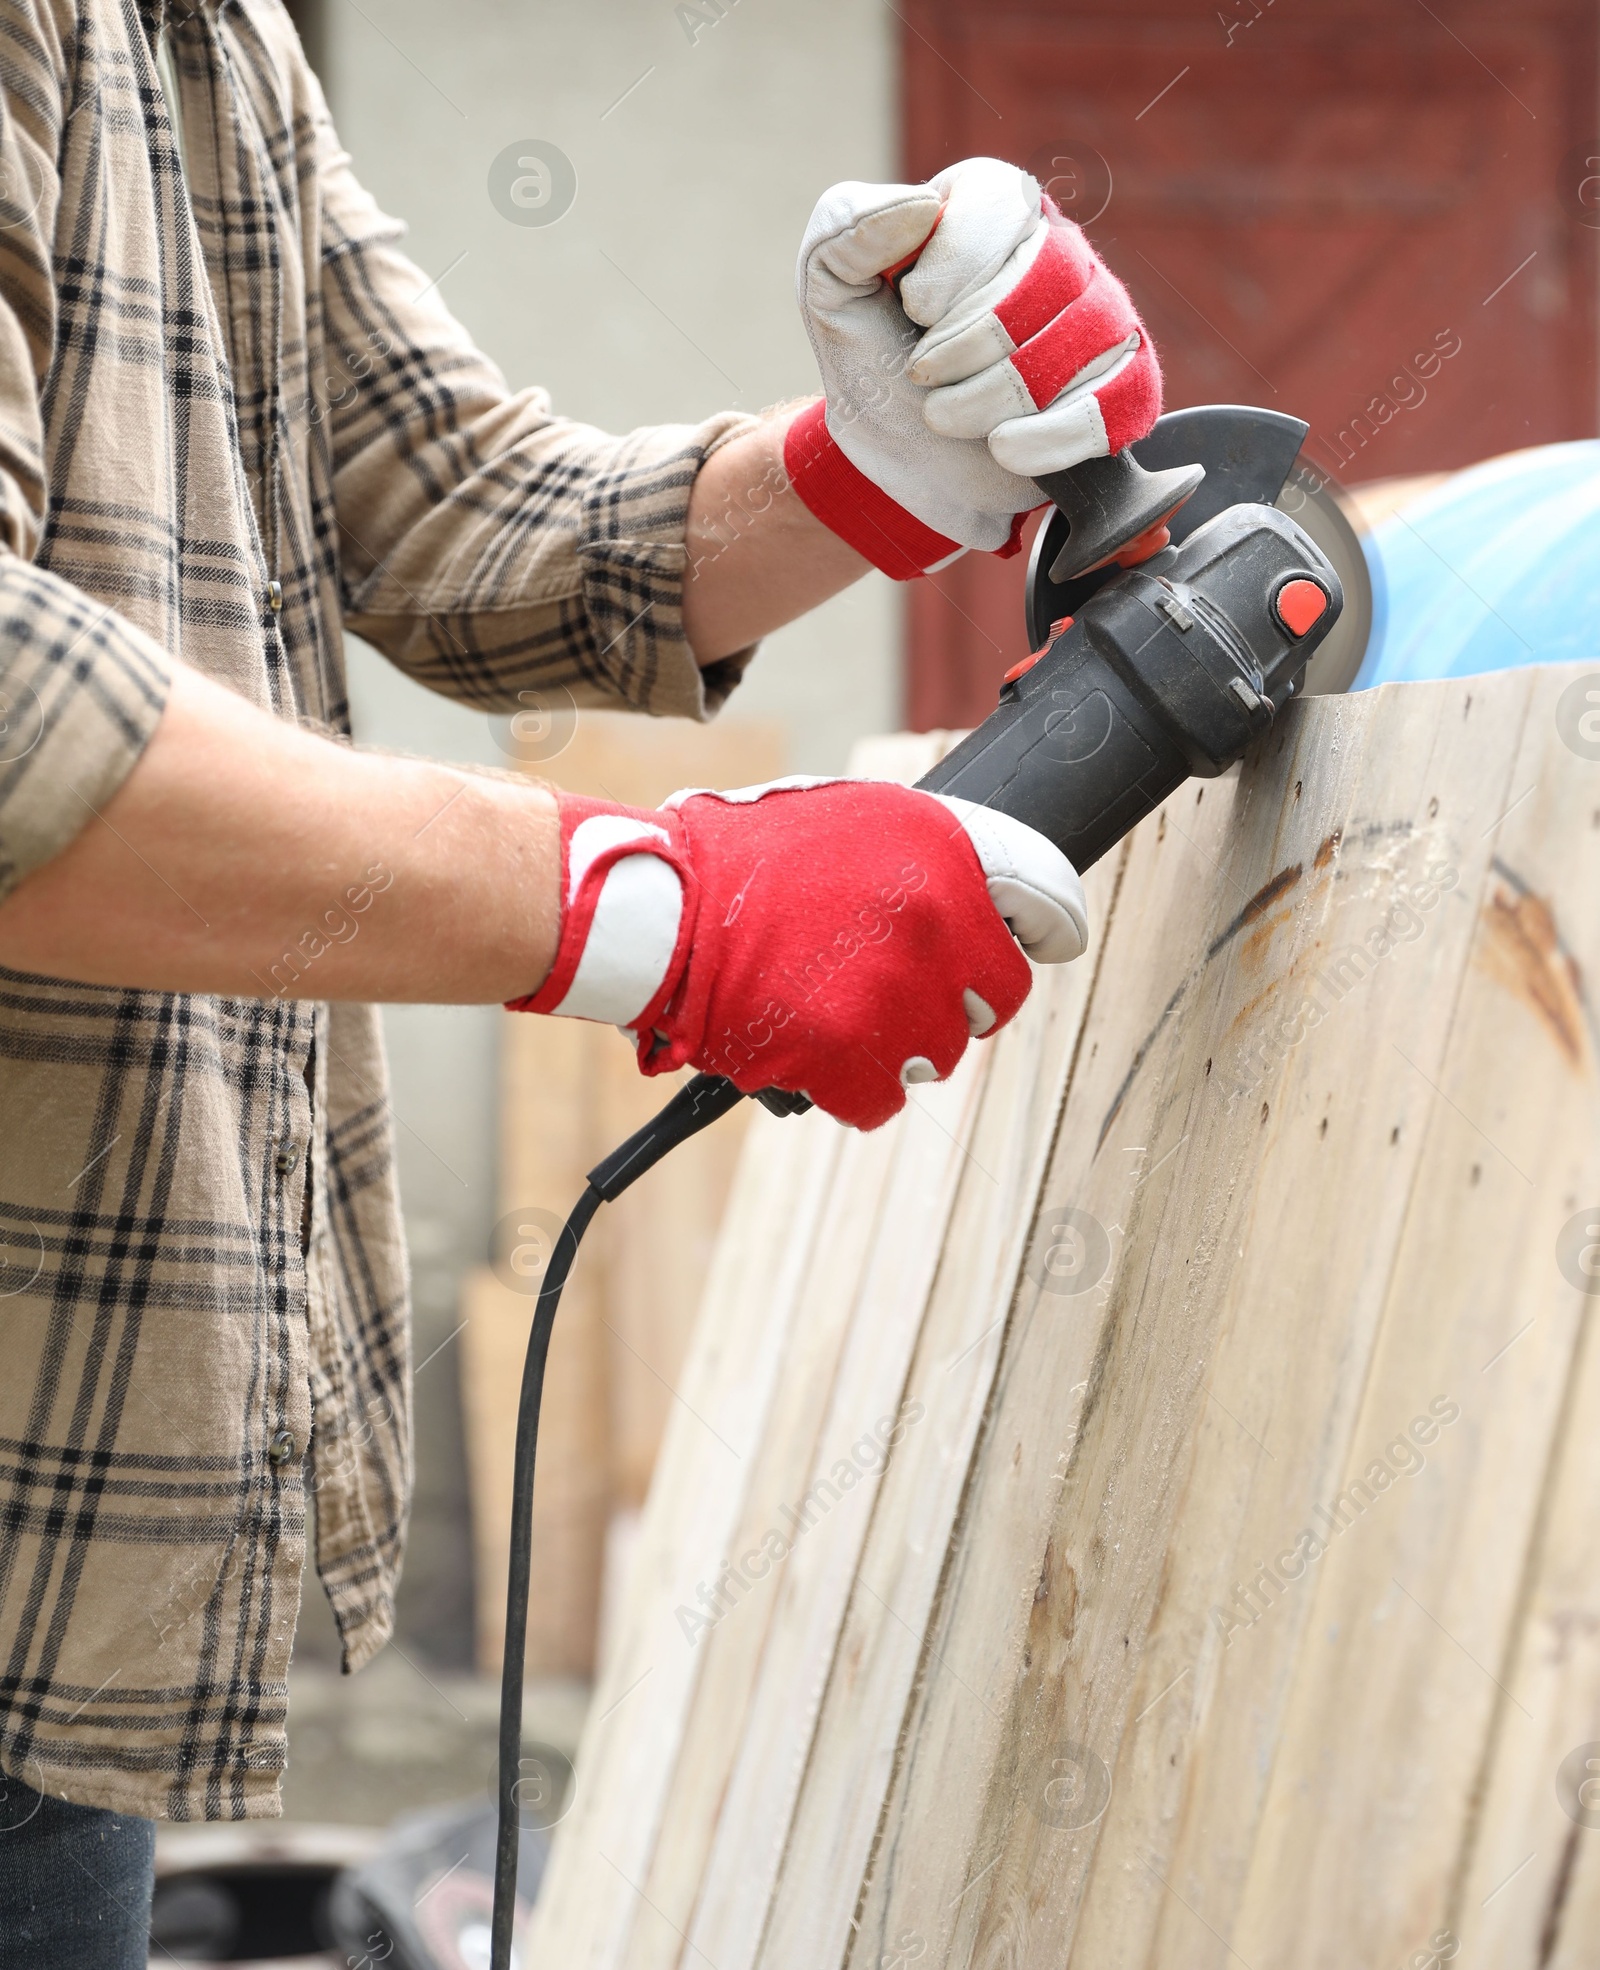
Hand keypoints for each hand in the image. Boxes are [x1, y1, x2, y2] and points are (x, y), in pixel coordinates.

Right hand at [508, 777, 1086, 1129]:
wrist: (656, 909)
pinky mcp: (848, 1056)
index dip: (1051, 928)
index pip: (1048, 901)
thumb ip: (918, 853)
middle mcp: (934, 919)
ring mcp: (894, 993)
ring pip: (937, 1055)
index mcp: (940, 850)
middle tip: (894, 987)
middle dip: (954, 998)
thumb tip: (979, 892)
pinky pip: (881, 1100)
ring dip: (895, 1045)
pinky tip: (809, 1053)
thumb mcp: (844, 816)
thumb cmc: (735, 858)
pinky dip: (849, 1088)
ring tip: (830, 1012)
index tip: (1050, 943)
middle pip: (995, 997)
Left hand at [786, 157, 1161, 577]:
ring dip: (991, 396)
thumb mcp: (830, 288)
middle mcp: (1059, 248)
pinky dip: (1046, 437)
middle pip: (1046, 274)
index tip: (911, 312)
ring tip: (945, 415)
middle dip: (965, 343)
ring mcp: (1102, 317)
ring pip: (1079, 341)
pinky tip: (1001, 448)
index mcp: (992, 203)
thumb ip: (847, 226)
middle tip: (921, 375)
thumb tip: (922, 206)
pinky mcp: (1124, 388)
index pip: (1003, 202)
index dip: (951, 267)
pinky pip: (1113, 402)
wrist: (900, 465)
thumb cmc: (873, 362)